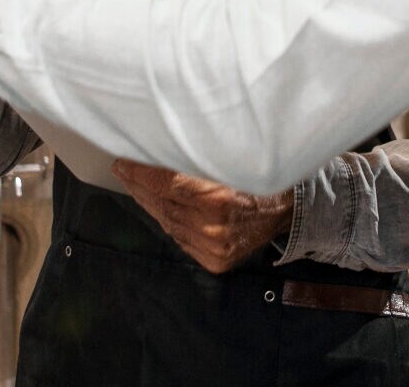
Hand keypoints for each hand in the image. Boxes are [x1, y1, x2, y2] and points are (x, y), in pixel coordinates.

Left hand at [111, 160, 293, 273]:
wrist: (286, 210)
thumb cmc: (258, 177)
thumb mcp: (230, 157)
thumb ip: (195, 157)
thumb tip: (156, 148)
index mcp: (219, 198)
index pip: (165, 183)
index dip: (140, 172)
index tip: (123, 161)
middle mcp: (214, 227)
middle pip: (163, 204)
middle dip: (139, 185)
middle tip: (123, 170)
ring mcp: (213, 247)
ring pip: (168, 222)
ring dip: (149, 203)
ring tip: (136, 185)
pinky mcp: (214, 260)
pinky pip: (180, 237)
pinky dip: (167, 220)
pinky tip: (158, 206)